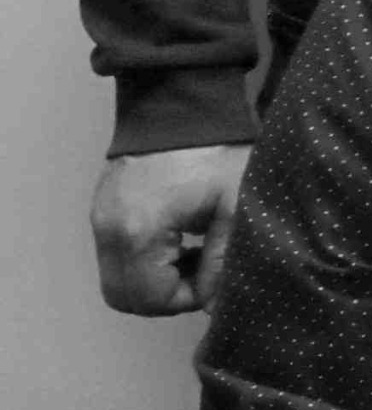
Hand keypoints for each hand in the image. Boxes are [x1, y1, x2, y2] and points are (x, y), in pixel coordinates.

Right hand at [90, 145, 249, 315]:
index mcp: (138, 232)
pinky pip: (116, 253)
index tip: (212, 274)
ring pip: (118, 277)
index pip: (149, 299)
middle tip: (200, 267)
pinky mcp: (102, 208)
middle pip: (125, 296)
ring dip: (154, 276)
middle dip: (165, 294)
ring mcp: (99, 217)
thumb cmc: (215, 149)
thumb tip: (217, 306)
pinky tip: (178, 235)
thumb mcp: (234, 207)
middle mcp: (108, 229)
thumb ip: (223, 262)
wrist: (182, 103)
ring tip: (193, 248)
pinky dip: (144, 257)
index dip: (186, 298)